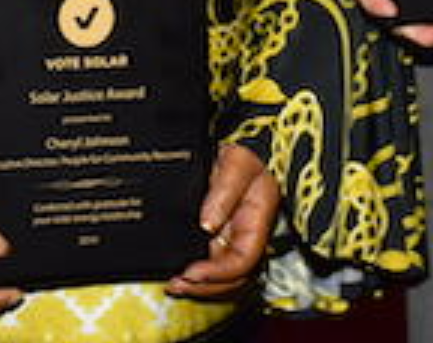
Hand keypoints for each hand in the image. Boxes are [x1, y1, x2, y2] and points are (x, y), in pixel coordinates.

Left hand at [168, 142, 278, 299]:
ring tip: (174, 285)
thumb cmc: (244, 152)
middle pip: (234, 278)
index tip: (193, 272)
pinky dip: (196, 277)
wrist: (236, 144)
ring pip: (223, 278)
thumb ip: (224, 192)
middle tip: (178, 284)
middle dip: (207, 287)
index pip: (244, 259)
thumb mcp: (237, 162)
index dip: (220, 272)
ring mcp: (232, 240)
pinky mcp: (217, 239)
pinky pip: (211, 265)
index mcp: (257, 221)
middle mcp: (246, 236)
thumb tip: (207, 224)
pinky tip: (176, 275)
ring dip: (200, 287)